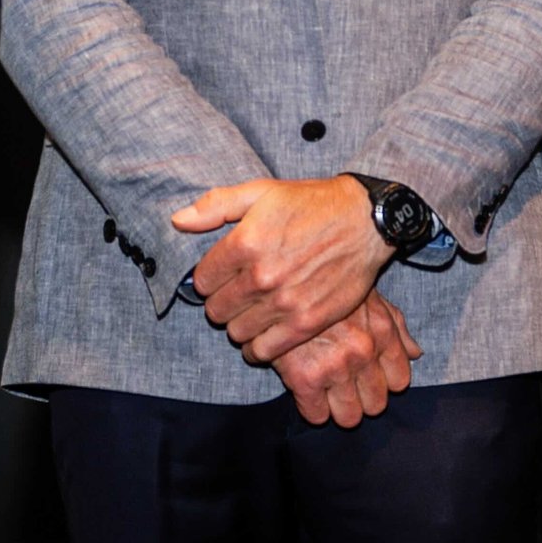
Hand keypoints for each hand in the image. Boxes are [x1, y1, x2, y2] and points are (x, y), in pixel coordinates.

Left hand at [174, 176, 396, 364]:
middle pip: (217, 310)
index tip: (221, 275)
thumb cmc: (310, 203)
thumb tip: (177, 221)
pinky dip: (257, 348)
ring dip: (238, 325)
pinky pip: (264, 351)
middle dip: (221, 303)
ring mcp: (285, 302)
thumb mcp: (260, 191)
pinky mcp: (308, 322)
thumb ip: (215, 206)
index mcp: (245, 242)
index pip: (203, 280)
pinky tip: (262, 335)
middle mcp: (262, 276)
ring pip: (236, 333)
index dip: (208, 279)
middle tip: (235, 295)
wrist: (364, 221)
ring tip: (251, 312)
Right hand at [275, 291, 422, 427]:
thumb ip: (396, 326)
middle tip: (343, 385)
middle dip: (361, 398)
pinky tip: (305, 391)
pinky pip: (317, 416)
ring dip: (338, 408)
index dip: (383, 382)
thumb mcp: (368, 296)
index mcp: (382, 331)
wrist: (279, 280)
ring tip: (325, 391)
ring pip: (350, 417)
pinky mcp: (304, 378)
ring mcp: (335, 367)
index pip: (400, 382)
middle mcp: (363, 351)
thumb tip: (415, 354)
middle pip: (376, 405)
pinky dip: (312, 409)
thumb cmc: (326, 287)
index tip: (367, 376)